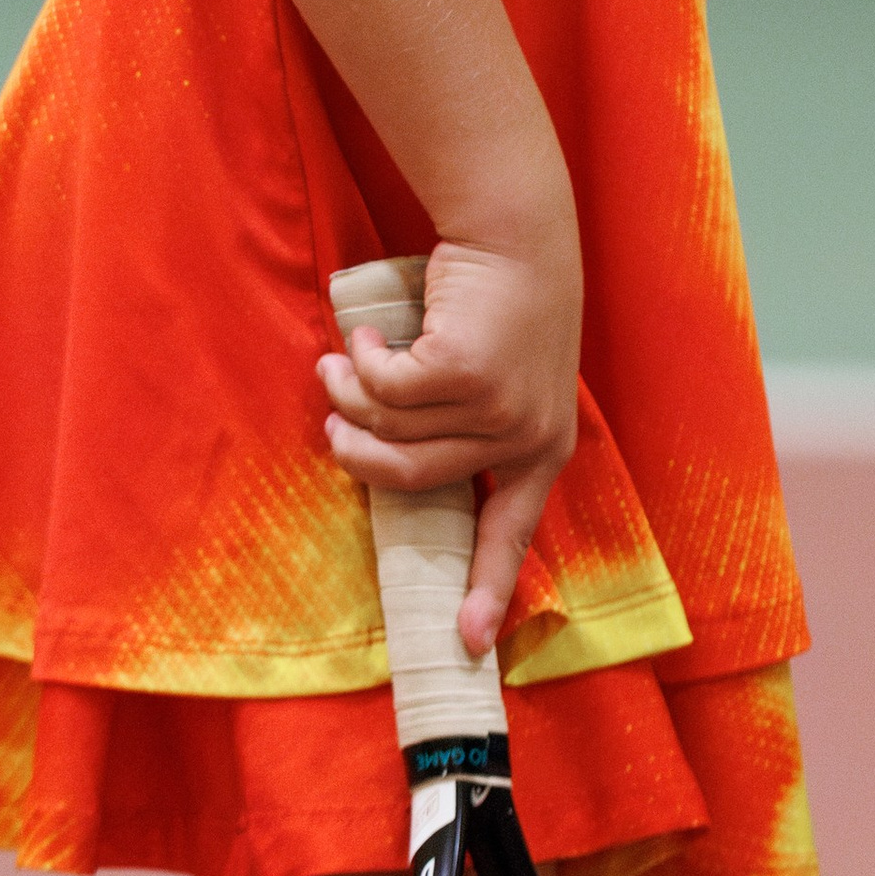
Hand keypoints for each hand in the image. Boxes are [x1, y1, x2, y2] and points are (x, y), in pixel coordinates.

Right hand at [317, 226, 582, 659]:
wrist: (518, 232)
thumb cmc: (503, 304)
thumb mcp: (506, 377)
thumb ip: (469, 425)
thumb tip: (389, 462)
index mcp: (542, 450)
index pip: (512, 532)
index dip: (487, 588)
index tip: (470, 643)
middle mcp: (526, 437)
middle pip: (412, 477)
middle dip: (357, 451)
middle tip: (332, 419)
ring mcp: (499, 408)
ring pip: (391, 428)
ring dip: (349, 393)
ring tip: (339, 363)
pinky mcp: (468, 373)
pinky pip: (386, 387)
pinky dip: (364, 359)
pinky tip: (368, 334)